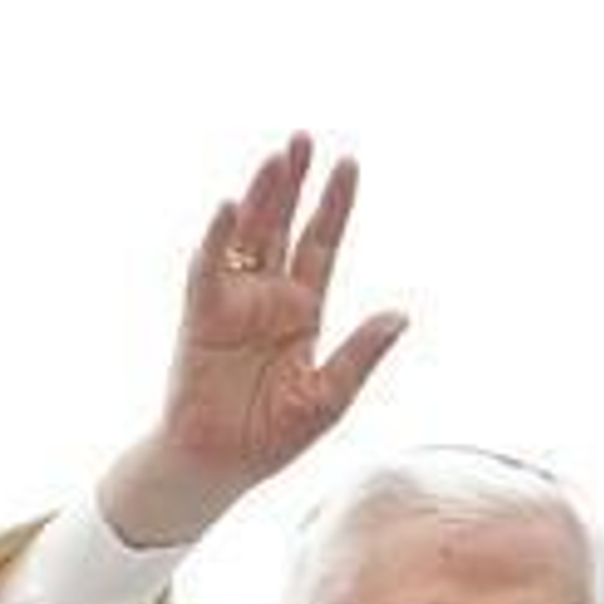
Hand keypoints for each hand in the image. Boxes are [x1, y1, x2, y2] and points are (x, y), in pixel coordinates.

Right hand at [100, 133, 407, 546]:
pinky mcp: (202, 316)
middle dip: (294, 183)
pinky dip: (217, 238)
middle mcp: (268, 297)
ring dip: (261, 196)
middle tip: (306, 138)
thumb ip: (361, 354)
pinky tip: (231, 208)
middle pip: (283, 226)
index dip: (334, 206)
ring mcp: (233, 302)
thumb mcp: (329, 396)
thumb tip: (401, 315)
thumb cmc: (273, 437)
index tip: (349, 165)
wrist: (222, 465)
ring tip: (277, 157)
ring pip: (248, 236)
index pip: (321, 245)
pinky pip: (208, 268)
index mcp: (303, 311)